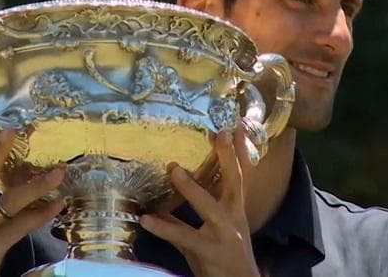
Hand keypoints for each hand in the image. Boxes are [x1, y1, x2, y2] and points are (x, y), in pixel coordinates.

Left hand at [140, 127, 258, 276]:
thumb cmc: (221, 259)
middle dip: (229, 158)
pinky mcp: (209, 251)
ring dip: (191, 188)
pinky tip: (146, 219)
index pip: (241, 176)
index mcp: (235, 211)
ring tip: (174, 170)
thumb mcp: (207, 235)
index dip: (239, 153)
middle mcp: (234, 219)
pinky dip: (163, 227)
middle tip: (221, 135)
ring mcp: (224, 235)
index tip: (236, 128)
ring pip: (209, 206)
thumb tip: (155, 209)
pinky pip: (184, 237)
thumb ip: (182, 221)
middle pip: (235, 183)